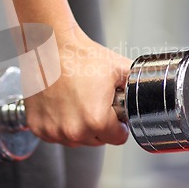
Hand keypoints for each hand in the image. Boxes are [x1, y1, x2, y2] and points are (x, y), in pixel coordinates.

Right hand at [24, 25, 131, 146]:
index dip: (119, 123)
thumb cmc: (79, 56)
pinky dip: (58, 123)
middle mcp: (73, 131)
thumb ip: (137, 86)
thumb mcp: (119, 69)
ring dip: (78, 126)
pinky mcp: (37, 127)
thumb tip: (151, 92)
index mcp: (96, 121)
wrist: (49, 46)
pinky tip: (61, 104)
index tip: (113, 111)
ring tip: (76, 100)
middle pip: (96, 140)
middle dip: (99, 125)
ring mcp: (53, 131)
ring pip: (75, 139)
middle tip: (93, 100)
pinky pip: (55, 134)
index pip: (118, 138)